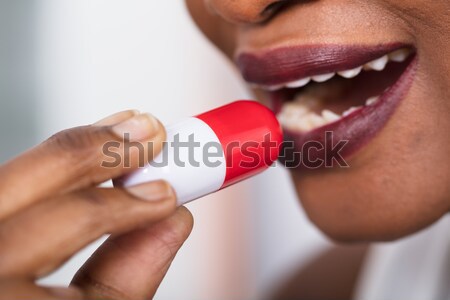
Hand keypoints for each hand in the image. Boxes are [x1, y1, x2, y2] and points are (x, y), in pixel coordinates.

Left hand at [0, 110, 192, 299]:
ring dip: (71, 149)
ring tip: (121, 134)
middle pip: (22, 188)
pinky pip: (5, 184)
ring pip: (6, 177)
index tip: (169, 189)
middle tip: (149, 134)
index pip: (67, 230)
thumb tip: (172, 222)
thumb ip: (129, 278)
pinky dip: (45, 166)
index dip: (125, 203)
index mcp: (3, 299)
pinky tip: (78, 158)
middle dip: (97, 152)